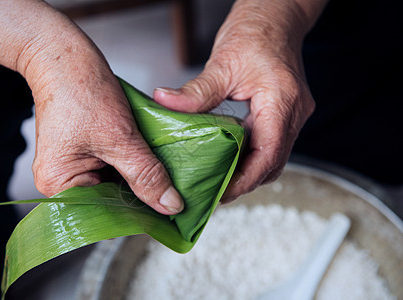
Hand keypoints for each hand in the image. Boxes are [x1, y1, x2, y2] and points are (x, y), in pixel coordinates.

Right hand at [28, 41, 183, 214]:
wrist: (65, 57)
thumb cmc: (82, 91)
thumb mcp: (120, 138)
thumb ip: (146, 175)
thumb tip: (170, 205)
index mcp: (59, 185)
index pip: (103, 216)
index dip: (137, 215)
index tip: (167, 213)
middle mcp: (62, 182)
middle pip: (109, 202)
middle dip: (139, 196)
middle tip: (172, 195)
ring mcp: (73, 168)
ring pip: (114, 185)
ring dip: (138, 179)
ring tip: (164, 178)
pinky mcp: (84, 154)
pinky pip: (112, 169)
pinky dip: (132, 165)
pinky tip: (151, 163)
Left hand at [154, 0, 317, 202]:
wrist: (276, 15)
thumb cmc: (257, 31)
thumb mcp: (223, 61)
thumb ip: (197, 90)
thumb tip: (166, 102)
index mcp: (282, 102)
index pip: (268, 156)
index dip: (245, 180)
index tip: (222, 193)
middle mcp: (294, 112)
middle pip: (273, 162)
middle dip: (246, 181)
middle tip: (216, 191)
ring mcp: (293, 113)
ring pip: (274, 156)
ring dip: (250, 170)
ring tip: (221, 178)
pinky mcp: (286, 112)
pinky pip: (271, 143)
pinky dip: (252, 155)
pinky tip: (231, 156)